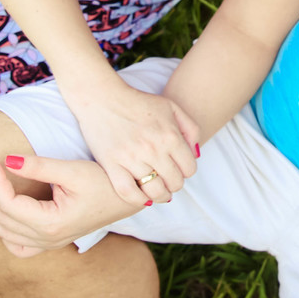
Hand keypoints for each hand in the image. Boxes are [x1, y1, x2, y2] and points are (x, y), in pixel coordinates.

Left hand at [0, 154, 139, 256]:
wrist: (131, 198)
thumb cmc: (106, 181)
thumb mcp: (73, 170)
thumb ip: (38, 166)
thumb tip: (5, 160)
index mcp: (51, 224)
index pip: (9, 203)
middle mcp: (47, 239)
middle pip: (1, 220)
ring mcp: (50, 243)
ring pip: (5, 234)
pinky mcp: (53, 240)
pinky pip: (19, 245)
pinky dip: (3, 233)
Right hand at [67, 71, 200, 205]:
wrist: (102, 97)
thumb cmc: (139, 102)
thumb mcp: (171, 107)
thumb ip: (190, 128)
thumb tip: (195, 154)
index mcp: (170, 136)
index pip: (189, 169)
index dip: (186, 172)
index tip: (179, 170)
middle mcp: (153, 149)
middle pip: (174, 182)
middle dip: (174, 184)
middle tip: (168, 181)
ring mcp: (131, 158)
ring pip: (154, 191)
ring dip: (160, 196)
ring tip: (159, 193)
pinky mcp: (111, 165)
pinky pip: (128, 193)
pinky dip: (138, 200)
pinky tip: (142, 197)